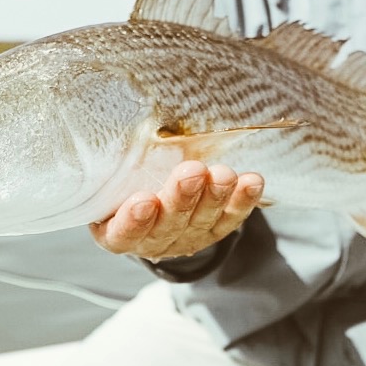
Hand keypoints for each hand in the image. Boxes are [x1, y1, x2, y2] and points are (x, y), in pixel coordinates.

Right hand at [90, 161, 264, 259]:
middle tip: (191, 172)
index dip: (133, 220)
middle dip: (181, 198)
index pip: (123, 233)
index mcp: (117, 233)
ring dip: (214, 197)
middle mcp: (152, 240)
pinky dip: (243, 200)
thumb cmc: (124, 181)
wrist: (151, 193)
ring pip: (202, 222)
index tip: (144, 200)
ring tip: (223, 175)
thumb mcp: (113, 177)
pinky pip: (231, 218)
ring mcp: (187, 238)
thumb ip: (116, 163)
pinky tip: (252, 182)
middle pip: (168, 226)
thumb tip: (118, 124)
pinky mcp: (215, 230)